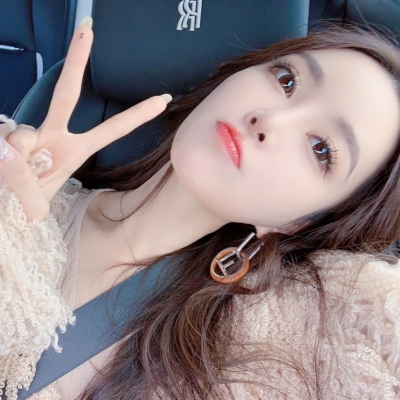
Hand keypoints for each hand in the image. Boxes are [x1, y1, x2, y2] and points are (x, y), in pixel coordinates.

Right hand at [0, 20, 169, 220]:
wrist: (3, 214)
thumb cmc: (23, 211)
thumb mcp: (33, 207)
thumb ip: (23, 181)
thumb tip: (8, 146)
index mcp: (74, 152)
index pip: (110, 130)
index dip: (136, 116)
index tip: (162, 100)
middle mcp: (54, 137)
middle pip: (67, 95)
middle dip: (77, 61)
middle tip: (88, 27)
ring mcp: (28, 135)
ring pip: (21, 130)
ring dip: (14, 157)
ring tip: (12, 180)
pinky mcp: (4, 137)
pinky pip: (2, 138)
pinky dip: (1, 156)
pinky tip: (3, 165)